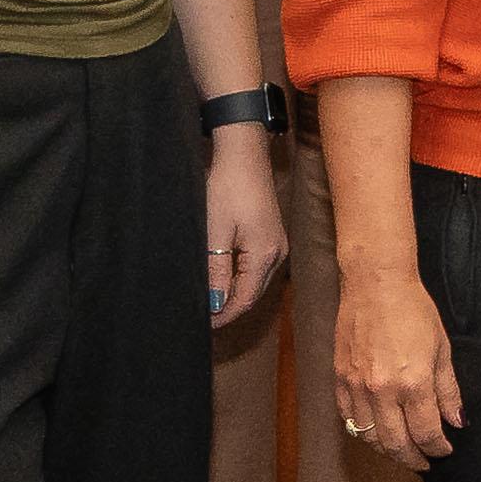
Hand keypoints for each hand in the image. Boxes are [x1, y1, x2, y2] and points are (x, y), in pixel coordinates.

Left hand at [199, 129, 286, 327]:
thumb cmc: (228, 188)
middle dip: (229, 309)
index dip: (224, 315)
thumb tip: (215, 302)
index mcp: (264, 255)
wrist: (243, 156)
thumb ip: (216, 270)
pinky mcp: (271, 236)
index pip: (245, 299)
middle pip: (253, 294)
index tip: (204, 325)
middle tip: (204, 319)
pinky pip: (256, 268)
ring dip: (235, 294)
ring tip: (210, 302)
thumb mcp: (215, 232)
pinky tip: (223, 280)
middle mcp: (276, 253)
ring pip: (255, 282)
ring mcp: (276, 245)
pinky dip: (240, 279)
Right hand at [335, 265, 463, 468]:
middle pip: (396, 444)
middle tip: (424, 462)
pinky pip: (349, 418)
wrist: (375, 285)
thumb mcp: (442, 350)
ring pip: (369, 437)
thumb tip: (456, 421)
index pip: (426, 433)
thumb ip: (448, 390)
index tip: (444, 450)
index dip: (437, 448)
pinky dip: (363, 432)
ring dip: (387, 450)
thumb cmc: (413, 311)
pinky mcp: (340, 379)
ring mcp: (357, 387)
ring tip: (402, 450)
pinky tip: (376, 431)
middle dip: (413, 458)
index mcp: (413, 383)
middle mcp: (382, 390)